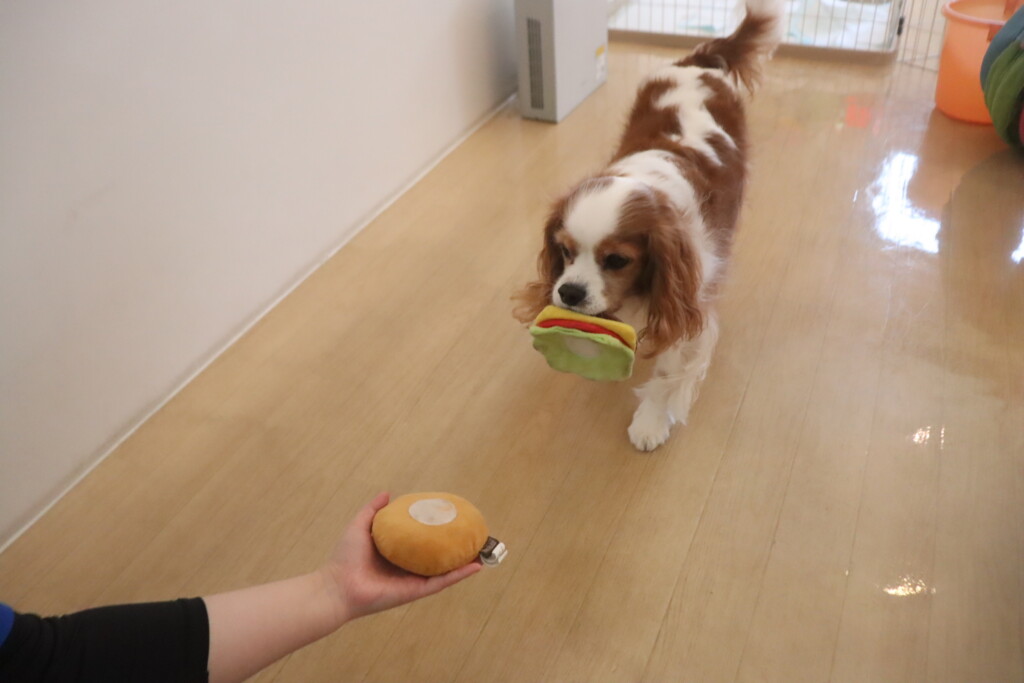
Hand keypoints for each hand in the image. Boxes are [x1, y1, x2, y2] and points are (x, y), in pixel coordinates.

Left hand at [321, 492, 481, 622]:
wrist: (339, 585)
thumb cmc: (346, 557)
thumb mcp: (361, 525)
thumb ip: (373, 510)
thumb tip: (388, 492)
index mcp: (398, 554)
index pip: (423, 542)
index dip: (437, 531)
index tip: (452, 519)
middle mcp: (409, 567)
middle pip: (439, 557)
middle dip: (457, 548)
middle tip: (473, 535)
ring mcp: (414, 580)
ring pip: (446, 570)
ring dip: (465, 562)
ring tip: (483, 550)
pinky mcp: (416, 591)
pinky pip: (442, 582)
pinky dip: (459, 575)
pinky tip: (475, 566)